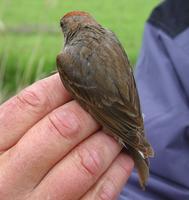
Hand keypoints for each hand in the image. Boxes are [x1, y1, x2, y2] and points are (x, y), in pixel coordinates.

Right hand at [0, 74, 133, 199]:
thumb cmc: (8, 170)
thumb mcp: (8, 142)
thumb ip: (33, 121)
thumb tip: (72, 92)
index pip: (33, 102)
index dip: (62, 87)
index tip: (81, 82)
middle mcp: (11, 178)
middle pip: (64, 127)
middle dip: (92, 112)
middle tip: (105, 106)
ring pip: (87, 161)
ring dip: (110, 140)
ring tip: (118, 132)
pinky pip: (100, 194)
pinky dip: (118, 171)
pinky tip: (123, 158)